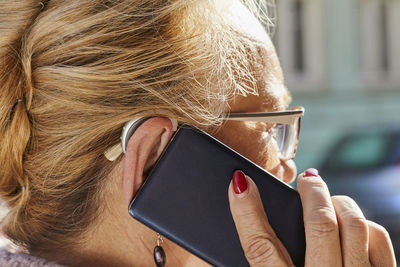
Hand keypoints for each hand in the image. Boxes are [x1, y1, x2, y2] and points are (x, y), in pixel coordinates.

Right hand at [228, 169, 395, 266]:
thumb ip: (261, 262)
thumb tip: (245, 225)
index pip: (260, 249)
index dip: (246, 211)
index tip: (239, 182)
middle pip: (319, 225)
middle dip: (311, 192)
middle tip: (306, 181)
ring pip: (354, 225)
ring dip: (338, 202)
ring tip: (327, 198)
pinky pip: (377, 238)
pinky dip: (362, 222)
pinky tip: (349, 221)